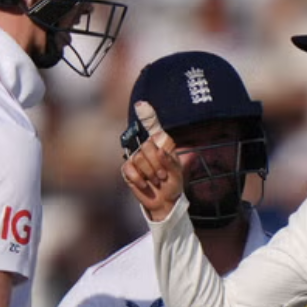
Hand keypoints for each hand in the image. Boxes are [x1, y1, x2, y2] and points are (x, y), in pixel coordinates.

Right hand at [120, 101, 183, 221]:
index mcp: (160, 143)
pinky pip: (130, 169)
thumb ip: (170, 160)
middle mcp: (147, 147)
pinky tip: (145, 184)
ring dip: (150, 173)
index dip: (147, 115)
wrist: (164, 201)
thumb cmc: (172, 183)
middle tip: (162, 175)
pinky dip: (140, 179)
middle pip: (147, 145)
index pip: (152, 126)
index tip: (141, 105)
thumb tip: (159, 151)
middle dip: (157, 163)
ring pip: (139, 158)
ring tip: (156, 180)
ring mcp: (136, 158)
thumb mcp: (177, 171)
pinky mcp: (128, 170)